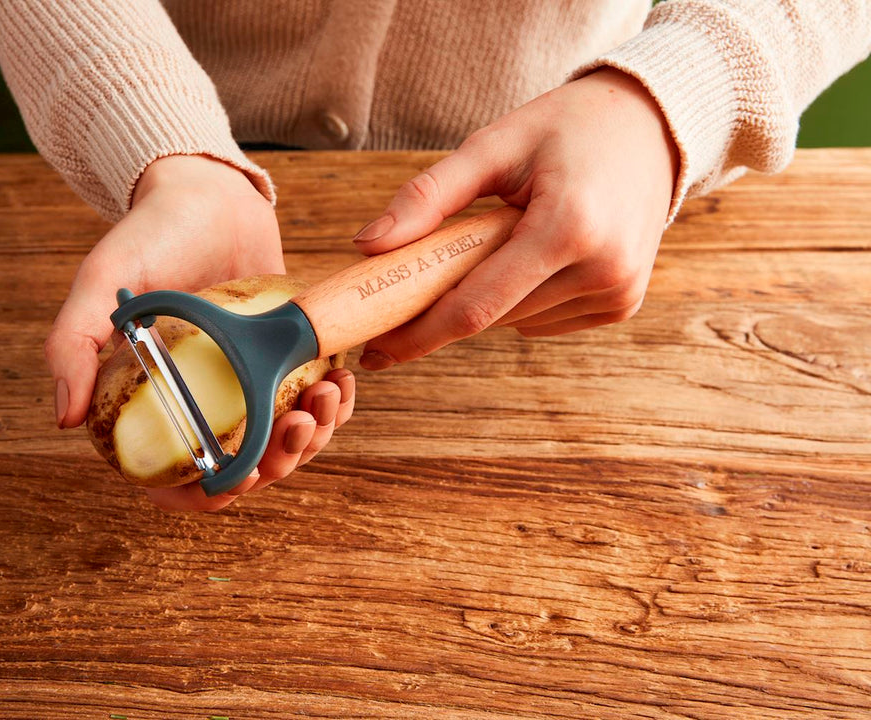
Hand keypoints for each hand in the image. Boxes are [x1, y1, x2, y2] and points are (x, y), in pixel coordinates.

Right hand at [45, 155, 354, 510]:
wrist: (208, 191)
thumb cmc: (151, 233)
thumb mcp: (103, 282)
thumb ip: (73, 342)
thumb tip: (62, 417)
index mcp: (154, 401)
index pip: (176, 479)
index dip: (207, 496)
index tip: (238, 481)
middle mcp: (204, 401)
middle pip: (245, 469)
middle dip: (279, 462)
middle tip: (296, 427)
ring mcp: (249, 383)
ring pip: (287, 442)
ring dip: (315, 436)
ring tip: (327, 397)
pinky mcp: (287, 359)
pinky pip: (317, 403)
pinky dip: (335, 406)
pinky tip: (341, 382)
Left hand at [351, 68, 679, 369]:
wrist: (652, 127)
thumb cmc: (567, 128)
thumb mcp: (493, 145)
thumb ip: (428, 196)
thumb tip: (367, 246)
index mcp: (569, 228)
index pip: (476, 305)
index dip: (419, 334)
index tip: (374, 351)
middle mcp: (603, 270)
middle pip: (492, 318)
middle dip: (443, 309)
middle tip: (409, 284)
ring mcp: (619, 292)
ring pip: (516, 322)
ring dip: (486, 298)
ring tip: (495, 242)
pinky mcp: (624, 304)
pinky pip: (544, 319)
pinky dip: (521, 298)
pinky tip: (532, 256)